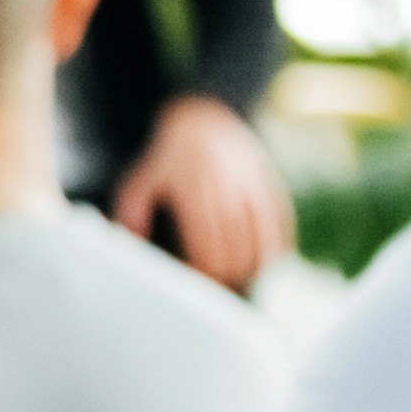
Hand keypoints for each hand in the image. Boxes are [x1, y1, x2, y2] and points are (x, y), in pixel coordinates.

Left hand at [113, 94, 291, 291]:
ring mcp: (251, 184)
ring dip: (254, 267)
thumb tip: (130, 243)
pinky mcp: (269, 183)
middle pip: (234, 247)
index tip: (197, 289)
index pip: (204, 244)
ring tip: (241, 285)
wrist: (203, 118)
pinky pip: (280, 221)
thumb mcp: (141, 180)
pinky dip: (277, 247)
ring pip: (261, 238)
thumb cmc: (167, 159)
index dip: (203, 272)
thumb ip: (131, 212)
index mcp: (193, 188)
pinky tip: (269, 265)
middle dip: (227, 276)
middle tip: (218, 293)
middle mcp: (226, 186)